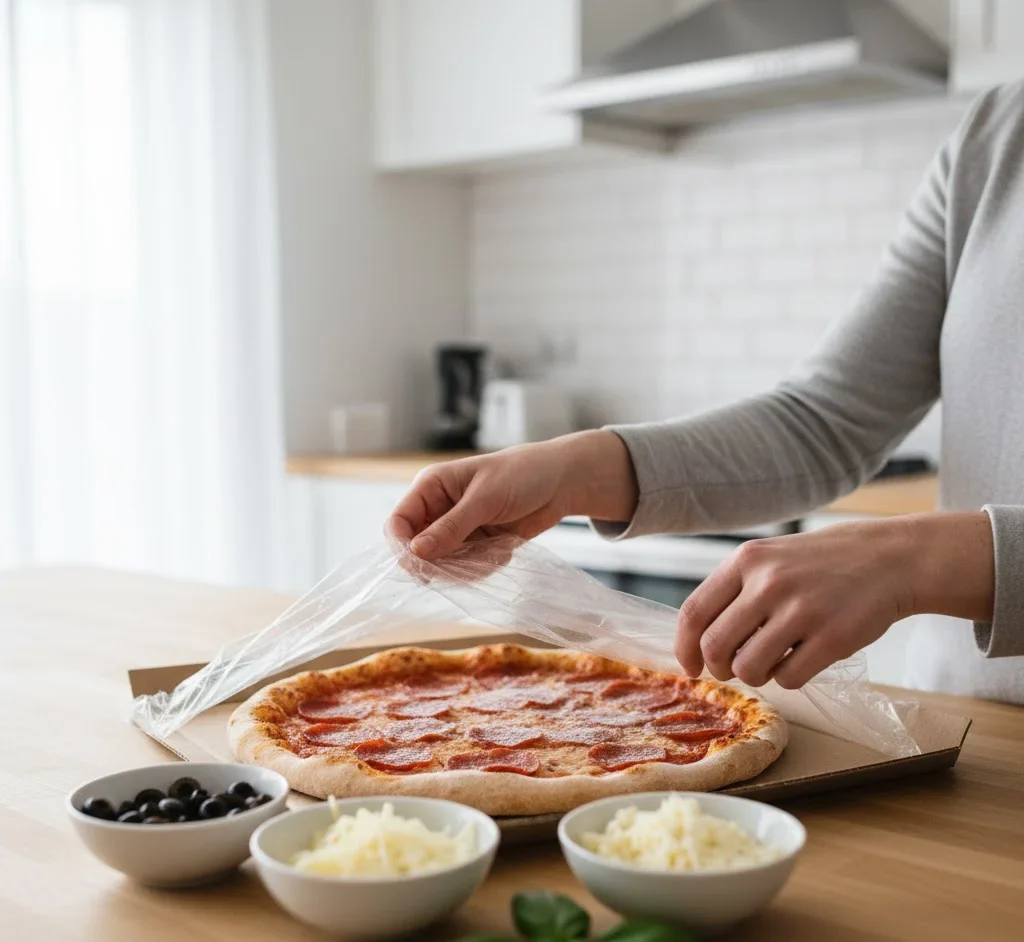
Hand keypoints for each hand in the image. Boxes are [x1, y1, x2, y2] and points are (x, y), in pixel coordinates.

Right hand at [388, 430, 637, 558]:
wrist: (560, 483)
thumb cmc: (521, 475)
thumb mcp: (485, 499)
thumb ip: (451, 527)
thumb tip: (416, 552)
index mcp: (431, 487)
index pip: (399, 522)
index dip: (403, 546)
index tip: (420, 566)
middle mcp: (438, 509)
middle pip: (417, 549)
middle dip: (440, 561)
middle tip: (468, 562)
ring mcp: (457, 530)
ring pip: (442, 564)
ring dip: (466, 566)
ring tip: (495, 550)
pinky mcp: (476, 545)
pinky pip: (467, 569)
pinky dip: (484, 566)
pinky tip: (504, 551)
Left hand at [674, 512, 993, 689]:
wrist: (888, 558)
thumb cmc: (819, 564)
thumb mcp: (769, 559)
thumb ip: (733, 592)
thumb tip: (697, 642)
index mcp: (746, 561)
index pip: (694, 612)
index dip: (685, 648)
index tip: (691, 666)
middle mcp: (769, 582)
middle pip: (716, 646)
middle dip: (719, 668)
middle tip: (732, 669)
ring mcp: (802, 610)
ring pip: (749, 668)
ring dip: (755, 676)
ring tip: (771, 662)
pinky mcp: (832, 637)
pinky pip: (789, 678)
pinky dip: (788, 678)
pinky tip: (801, 659)